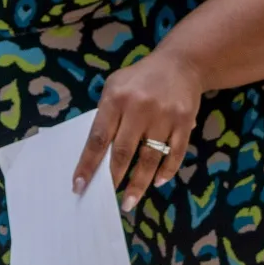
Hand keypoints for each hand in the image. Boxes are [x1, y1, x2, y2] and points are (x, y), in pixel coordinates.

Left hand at [74, 48, 203, 212]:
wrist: (180, 63)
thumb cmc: (140, 78)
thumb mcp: (115, 86)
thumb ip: (106, 115)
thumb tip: (96, 153)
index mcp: (115, 98)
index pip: (98, 137)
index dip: (88, 163)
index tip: (79, 184)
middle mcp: (139, 107)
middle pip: (123, 151)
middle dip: (114, 178)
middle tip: (106, 200)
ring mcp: (164, 115)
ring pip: (150, 157)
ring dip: (139, 183)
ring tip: (130, 201)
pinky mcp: (185, 121)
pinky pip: (175, 153)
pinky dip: (166, 171)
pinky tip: (158, 183)